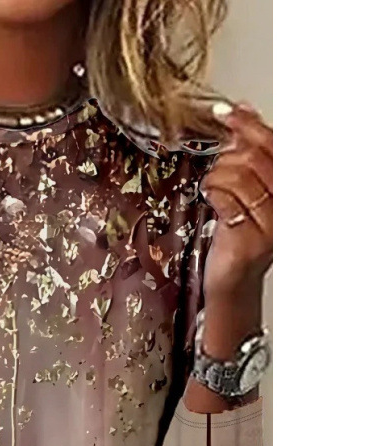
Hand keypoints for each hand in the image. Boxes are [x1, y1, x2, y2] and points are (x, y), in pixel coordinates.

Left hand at [200, 102, 272, 299]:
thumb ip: (250, 154)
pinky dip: (211, 193)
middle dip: (226, 156)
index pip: (275, 145)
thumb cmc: (239, 233)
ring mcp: (271, 224)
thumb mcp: (249, 189)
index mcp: (290, 187)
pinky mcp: (249, 239)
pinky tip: (210, 198)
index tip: (226, 112)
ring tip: (213, 189)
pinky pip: (224, 200)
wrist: (233, 279)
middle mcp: (288, 205)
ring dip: (215, 177)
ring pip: (236, 176)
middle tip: (216, 166)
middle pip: (254, 158)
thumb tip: (244, 110)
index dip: (249, 125)